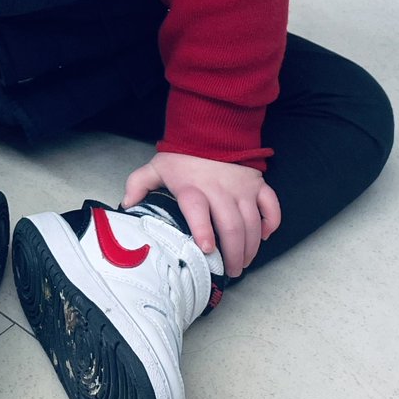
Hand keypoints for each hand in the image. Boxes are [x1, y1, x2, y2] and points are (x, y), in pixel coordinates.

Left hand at [122, 151, 280, 277]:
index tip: (206, 249)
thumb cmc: (184, 154)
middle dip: (233, 253)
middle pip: (231, 225)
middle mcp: (219, 189)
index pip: (198, 210)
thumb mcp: (158, 167)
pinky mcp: (257, 183)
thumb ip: (139, 184)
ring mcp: (242, 187)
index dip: (203, 230)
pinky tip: (265, 236)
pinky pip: (271, 205)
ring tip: (244, 261)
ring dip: (251, 246)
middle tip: (231, 270)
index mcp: (193, 187)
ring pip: (252, 222)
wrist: (210, 127)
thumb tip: (126, 205)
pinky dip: (271, 223)